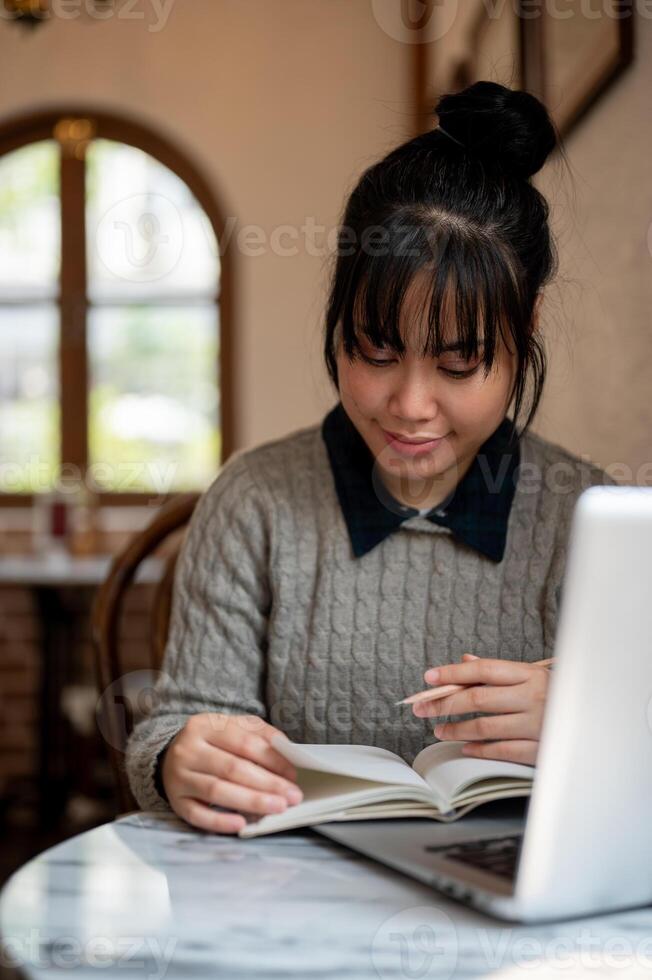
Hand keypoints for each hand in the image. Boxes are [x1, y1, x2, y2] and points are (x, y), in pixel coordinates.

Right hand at [161, 713, 303, 833]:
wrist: (170, 755)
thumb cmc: (212, 742)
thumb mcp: (232, 727)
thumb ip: (259, 734)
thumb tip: (287, 751)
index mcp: (205, 725)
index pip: (244, 742)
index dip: (271, 759)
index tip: (293, 774)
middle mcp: (188, 750)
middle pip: (232, 768)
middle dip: (267, 783)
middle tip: (292, 796)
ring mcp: (179, 776)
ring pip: (216, 790)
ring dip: (251, 801)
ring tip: (277, 807)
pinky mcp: (175, 801)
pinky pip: (197, 815)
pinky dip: (219, 821)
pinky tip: (241, 824)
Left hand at [413, 654, 549, 764]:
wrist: (595, 722)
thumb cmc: (555, 695)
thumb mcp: (531, 676)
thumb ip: (496, 671)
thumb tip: (465, 660)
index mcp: (529, 674)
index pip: (483, 669)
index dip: (453, 672)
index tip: (428, 677)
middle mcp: (532, 696)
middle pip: (478, 698)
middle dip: (444, 703)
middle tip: (422, 708)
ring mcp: (536, 724)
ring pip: (485, 727)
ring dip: (456, 729)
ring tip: (439, 729)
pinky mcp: (540, 749)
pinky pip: (501, 750)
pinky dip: (478, 750)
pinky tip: (465, 747)